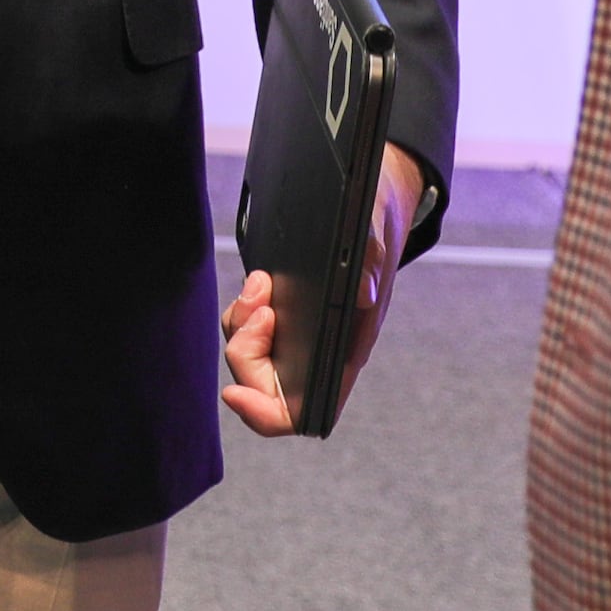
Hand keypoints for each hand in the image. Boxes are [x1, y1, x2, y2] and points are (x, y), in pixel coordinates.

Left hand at [222, 142, 424, 437]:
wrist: (370, 196)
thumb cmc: (375, 220)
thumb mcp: (374, 228)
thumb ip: (370, 259)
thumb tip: (361, 291)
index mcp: (346, 353)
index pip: (301, 412)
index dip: (263, 414)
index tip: (235, 392)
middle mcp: (319, 351)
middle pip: (261, 383)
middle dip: (248, 349)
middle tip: (262, 305)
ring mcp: (298, 332)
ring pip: (250, 353)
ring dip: (243, 325)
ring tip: (262, 285)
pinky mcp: (283, 311)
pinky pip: (247, 326)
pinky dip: (243, 309)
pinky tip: (259, 283)